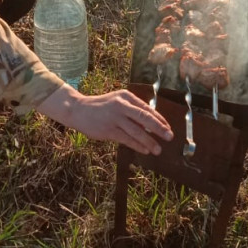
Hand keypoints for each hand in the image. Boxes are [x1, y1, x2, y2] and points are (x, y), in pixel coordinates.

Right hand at [38, 85, 172, 154]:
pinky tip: (145, 150)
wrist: (78, 110)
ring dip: (149, 142)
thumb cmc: (101, 107)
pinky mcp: (108, 130)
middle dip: (159, 128)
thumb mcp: (117, 101)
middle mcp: (121, 105)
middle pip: (145, 118)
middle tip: (169, 136)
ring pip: (137, 131)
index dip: (159, 120)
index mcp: (126, 96)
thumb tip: (152, 123)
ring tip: (158, 149)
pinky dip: (137, 145)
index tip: (168, 128)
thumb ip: (132, 109)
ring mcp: (114, 118)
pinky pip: (127, 139)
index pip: (147, 109)